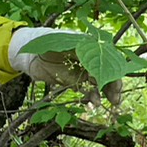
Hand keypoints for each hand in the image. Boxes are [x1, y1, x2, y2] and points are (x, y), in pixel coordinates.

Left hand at [8, 27, 122, 106]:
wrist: (30, 55)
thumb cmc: (47, 43)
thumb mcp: (63, 44)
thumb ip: (79, 53)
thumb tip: (96, 62)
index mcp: (92, 46)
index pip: (109, 59)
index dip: (114, 71)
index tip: (115, 82)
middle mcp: (91, 59)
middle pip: (107, 73)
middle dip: (113, 86)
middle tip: (116, 98)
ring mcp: (84, 72)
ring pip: (100, 84)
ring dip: (105, 94)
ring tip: (109, 102)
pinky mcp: (75, 82)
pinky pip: (87, 91)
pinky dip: (92, 98)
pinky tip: (94, 104)